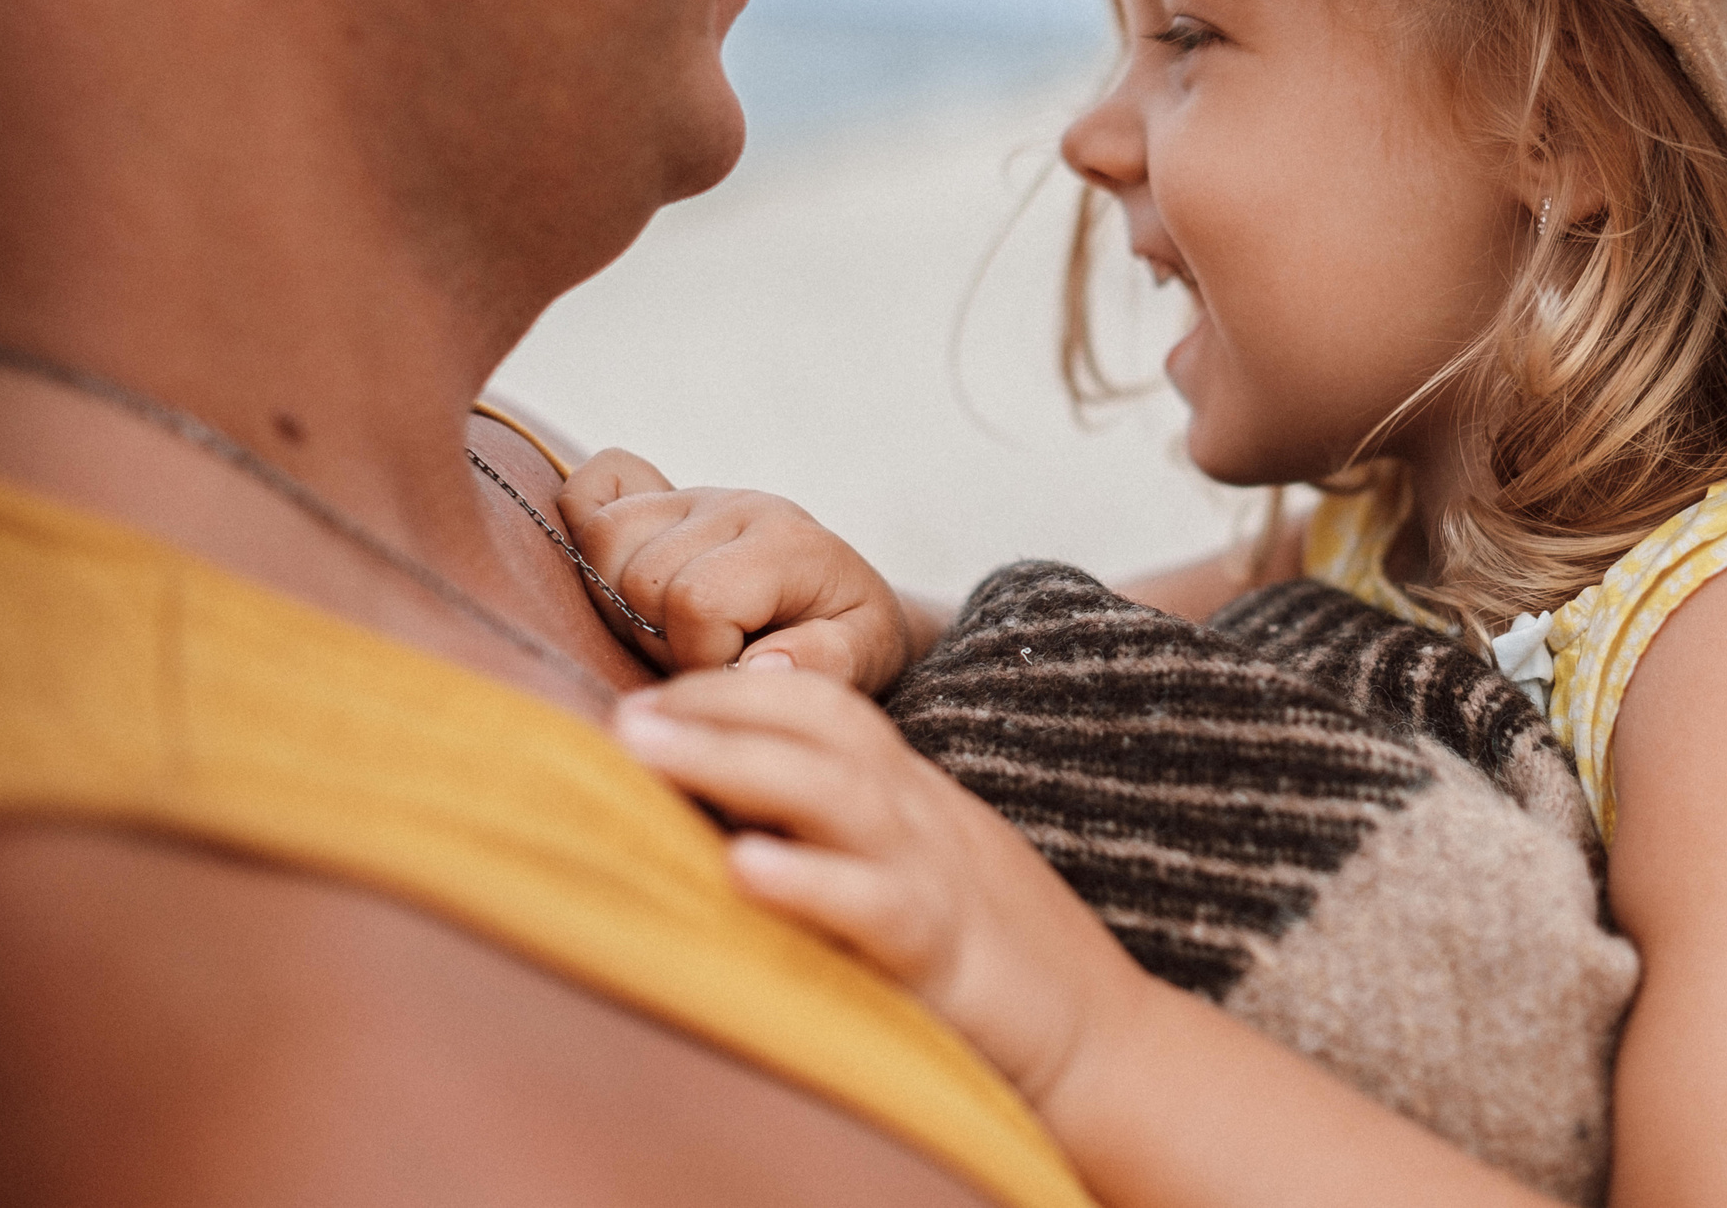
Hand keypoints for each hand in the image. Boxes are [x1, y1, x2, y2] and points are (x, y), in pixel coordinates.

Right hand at [558, 448, 916, 686]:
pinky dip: (588, 526)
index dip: (700, 657)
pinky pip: (593, 487)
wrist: (846, 598)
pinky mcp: (662, 499)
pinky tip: (624, 572)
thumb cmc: (851, 634)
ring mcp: (694, 497)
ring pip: (605, 538)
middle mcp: (736, 507)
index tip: (730, 676)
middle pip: (641, 576)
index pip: (697, 599)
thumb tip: (757, 669)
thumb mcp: (867, 655)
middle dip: (661, 640)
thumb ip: (826, 664)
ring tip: (671, 631)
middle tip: (703, 656)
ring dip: (621, 602)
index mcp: (785, 544)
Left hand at [611, 667, 1150, 1107]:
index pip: (822, 703)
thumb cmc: (995, 956)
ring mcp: (934, 874)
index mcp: (912, 793)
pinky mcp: (943, 949)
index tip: (651, 695)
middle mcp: (920, 814)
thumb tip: (738, 816)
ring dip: (733, 761)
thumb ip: (849, 833)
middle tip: (623, 713)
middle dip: (713, 707)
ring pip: (834, 791)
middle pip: (817, 726)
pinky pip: (873, 904)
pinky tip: (742, 871)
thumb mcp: (922, 868)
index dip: (734, 687)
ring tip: (647, 753)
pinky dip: (808, 882)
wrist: (1103, 1038)